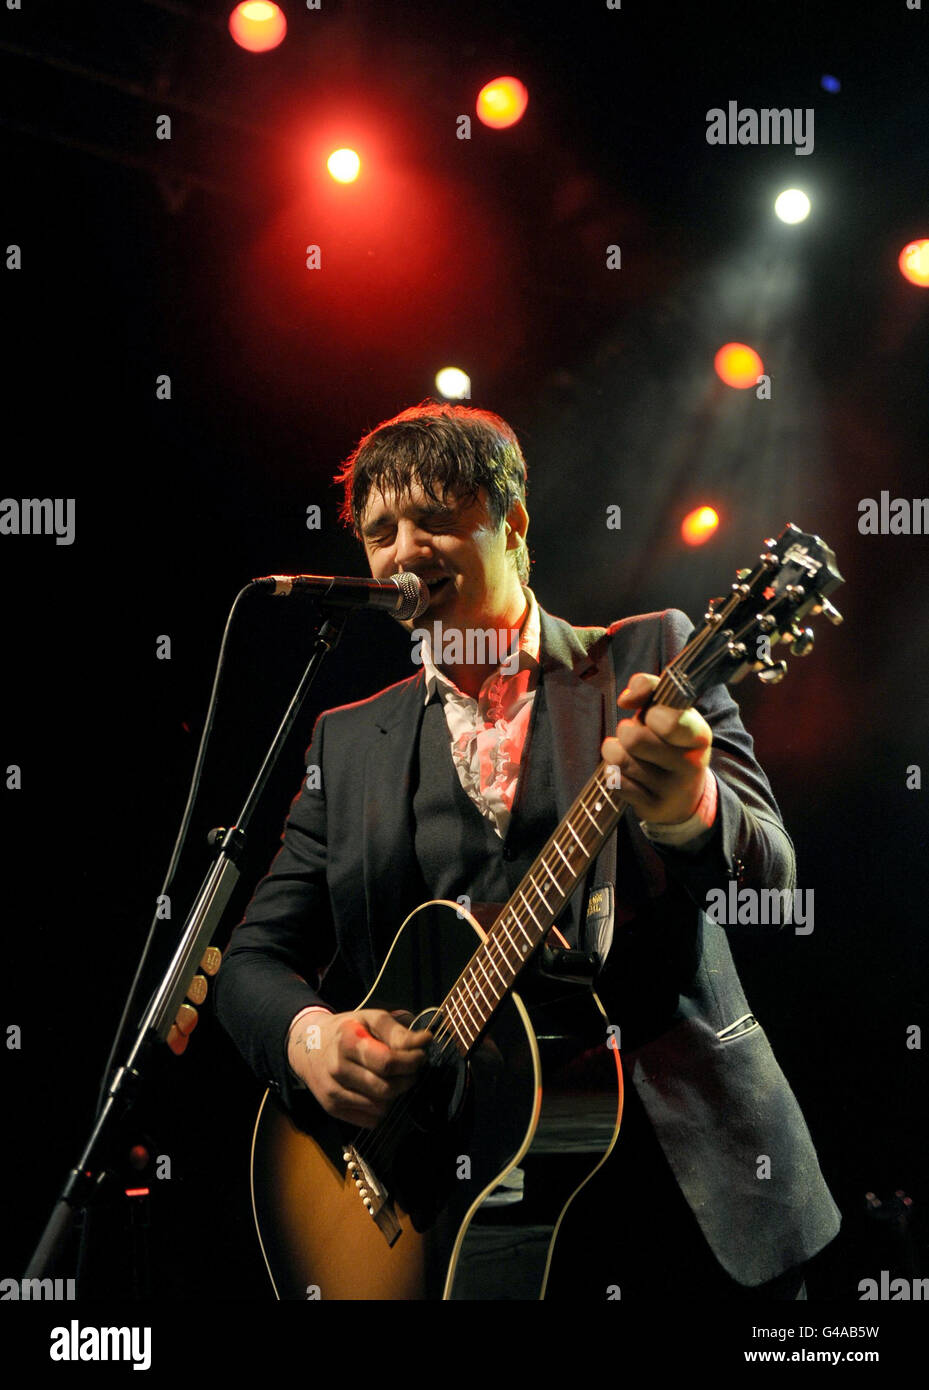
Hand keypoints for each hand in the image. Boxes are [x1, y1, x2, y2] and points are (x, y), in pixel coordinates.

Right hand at [287, 1008, 431, 1127]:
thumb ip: (398, 1031)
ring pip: (380, 1107)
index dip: (411, 1061)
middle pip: (386, 1088)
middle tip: (411, 1069)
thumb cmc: (347, 1030)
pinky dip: (381, 1109)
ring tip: (394, 1078)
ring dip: (395, 1095)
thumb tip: (424, 1041)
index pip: (388, 1062)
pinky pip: (369, 1120)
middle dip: (407, 1080)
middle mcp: (338, 1069)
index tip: (420, 1055)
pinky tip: (378, 1091)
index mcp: (348, 1042)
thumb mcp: (371, 1019)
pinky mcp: (332, 1108)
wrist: (308, 1045)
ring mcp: (333, 1092)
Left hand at [601, 673, 711, 824]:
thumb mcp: (669, 709)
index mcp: (698, 735)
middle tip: (635, 735)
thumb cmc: (669, 740)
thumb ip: (649, 686)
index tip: (652, 716)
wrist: (685, 793)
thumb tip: (625, 699)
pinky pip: (615, 782)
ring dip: (615, 750)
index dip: (651, 714)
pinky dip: (612, 772)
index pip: (669, 721)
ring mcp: (672, 790)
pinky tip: (626, 772)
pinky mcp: (653, 808)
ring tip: (629, 752)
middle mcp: (691, 765)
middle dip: (626, 731)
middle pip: (633, 739)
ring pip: (619, 759)